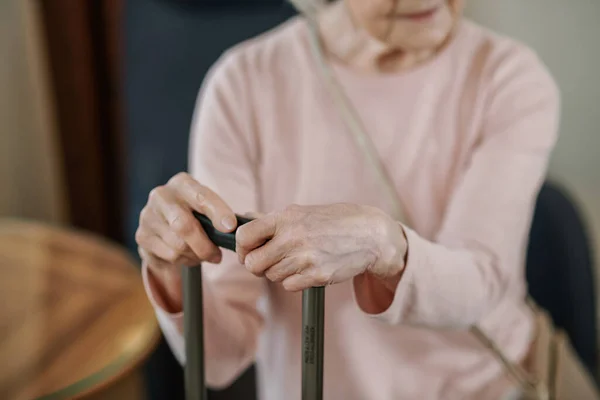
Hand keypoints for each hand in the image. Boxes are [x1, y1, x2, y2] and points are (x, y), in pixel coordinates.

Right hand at [135, 172, 236, 310]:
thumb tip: (232, 229)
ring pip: (177, 245)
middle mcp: (161, 196)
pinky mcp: (141, 236)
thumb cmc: (195, 213)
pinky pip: (169, 256)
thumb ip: (220, 214)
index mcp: (182, 183)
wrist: (164, 223)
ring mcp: (148, 216)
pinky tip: (189, 256)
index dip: (218, 212)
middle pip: (184, 226)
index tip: (230, 227)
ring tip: (203, 254)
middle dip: (205, 245)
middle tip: (218, 256)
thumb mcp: (208, 206)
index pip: (201, 197)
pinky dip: (184, 260)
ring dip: (196, 255)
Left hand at [236, 204, 406, 291]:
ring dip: (278, 272)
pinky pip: (288, 286)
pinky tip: (306, 269)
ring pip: (271, 276)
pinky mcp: (316, 275)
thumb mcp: (303, 212)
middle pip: (252, 263)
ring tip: (295, 260)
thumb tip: (245, 218)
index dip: (241, 247)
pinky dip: (293, 281)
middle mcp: (292, 237)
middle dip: (257, 265)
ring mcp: (305, 258)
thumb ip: (273, 219)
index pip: (244, 236)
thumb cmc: (335, 221)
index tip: (248, 250)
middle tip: (268, 261)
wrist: (370, 235)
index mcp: (286, 217)